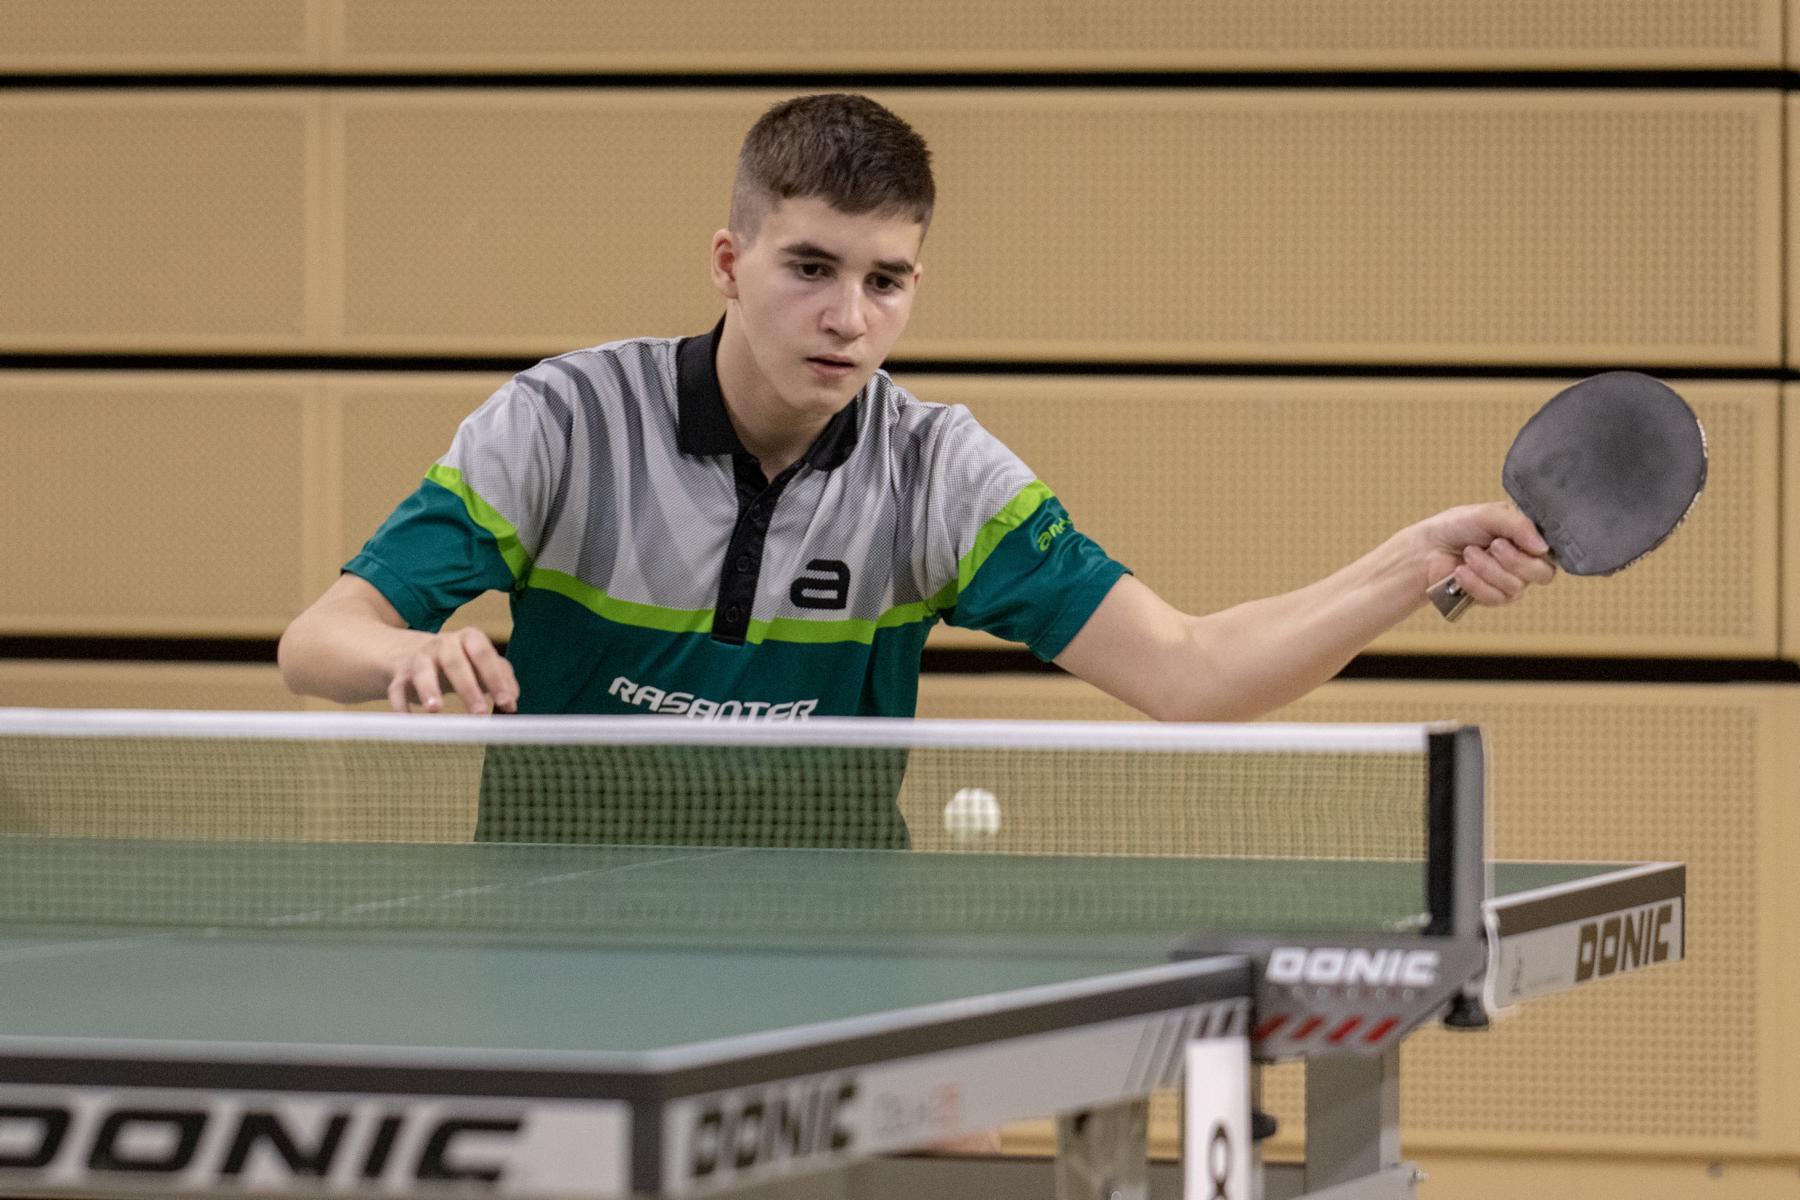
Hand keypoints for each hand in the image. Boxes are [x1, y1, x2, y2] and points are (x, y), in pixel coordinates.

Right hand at [387, 627, 517, 714]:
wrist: (412, 651)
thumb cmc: (460, 662)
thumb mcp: (481, 663)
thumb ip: (502, 676)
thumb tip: (513, 700)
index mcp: (468, 638)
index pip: (484, 655)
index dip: (496, 678)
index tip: (507, 704)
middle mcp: (442, 644)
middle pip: (455, 662)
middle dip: (468, 688)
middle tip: (480, 714)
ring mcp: (418, 658)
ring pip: (422, 672)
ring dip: (428, 689)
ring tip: (435, 710)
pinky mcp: (399, 676)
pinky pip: (397, 689)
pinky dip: (400, 705)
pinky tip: (407, 721)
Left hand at [1416, 501, 1556, 609]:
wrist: (1427, 549)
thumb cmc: (1457, 527)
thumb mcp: (1488, 514)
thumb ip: (1519, 525)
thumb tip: (1542, 547)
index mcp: (1528, 538)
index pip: (1552, 551)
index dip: (1538, 548)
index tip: (1514, 539)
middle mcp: (1524, 561)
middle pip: (1543, 574)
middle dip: (1514, 560)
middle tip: (1492, 545)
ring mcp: (1510, 582)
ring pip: (1515, 586)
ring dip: (1487, 568)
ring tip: (1468, 554)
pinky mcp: (1492, 598)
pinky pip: (1495, 597)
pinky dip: (1475, 583)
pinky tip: (1461, 572)